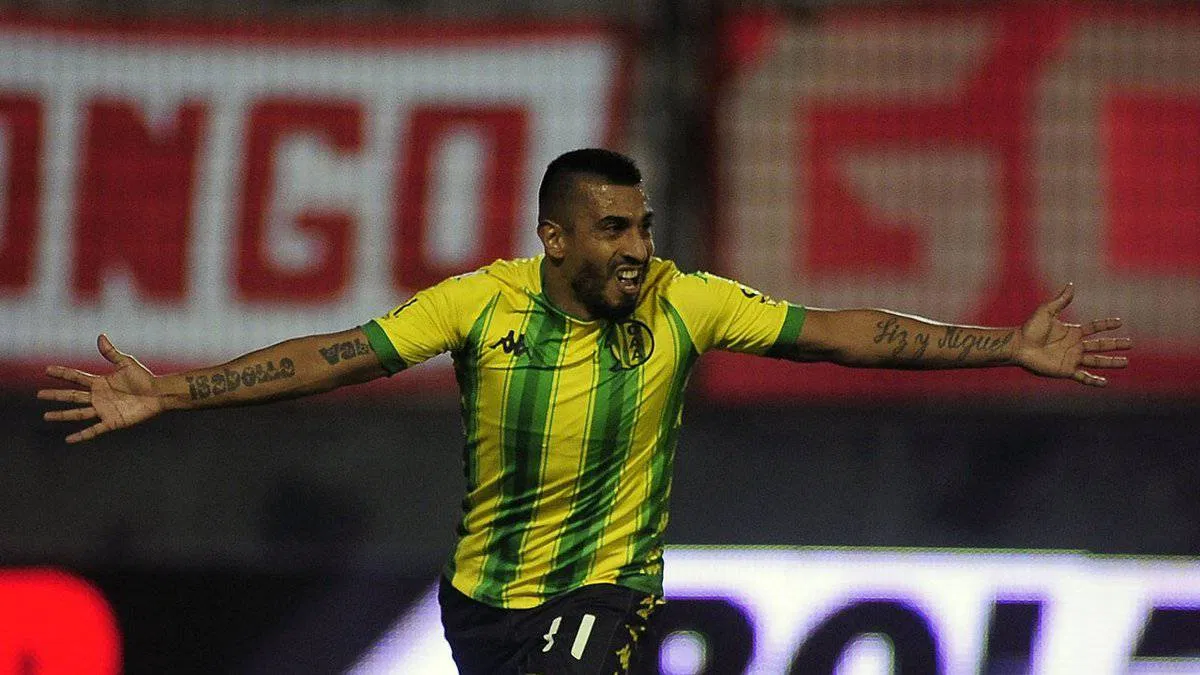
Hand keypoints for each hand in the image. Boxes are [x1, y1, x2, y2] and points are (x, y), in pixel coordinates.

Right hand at [38, 334, 164, 442]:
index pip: (76, 377)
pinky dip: (81, 435)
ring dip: (62, 415)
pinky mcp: (112, 422)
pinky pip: (93, 430)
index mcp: (100, 382)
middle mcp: (99, 397)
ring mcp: (104, 410)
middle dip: (56, 395)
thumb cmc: (145, 378)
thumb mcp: (126, 363)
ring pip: (77, 413)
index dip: (62, 373)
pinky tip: (68, 440)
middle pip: (72, 396)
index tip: (47, 370)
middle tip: (39, 394)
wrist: (158, 394)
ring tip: (46, 416)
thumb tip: (100, 336)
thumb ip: (111, 352)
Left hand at [1015, 283, 1131, 386]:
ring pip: (1096, 361)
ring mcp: (1072, 359)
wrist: (1019, 345)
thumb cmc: (1030, 328)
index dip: (1106, 325)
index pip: (1094, 328)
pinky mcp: (1066, 370)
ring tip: (1125, 363)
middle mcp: (1075, 346)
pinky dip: (1094, 380)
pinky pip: (1083, 377)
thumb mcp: (1047, 311)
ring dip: (1111, 362)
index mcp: (1072, 332)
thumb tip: (1071, 284)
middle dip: (1115, 344)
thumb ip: (1061, 300)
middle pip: (1100, 345)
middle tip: (1130, 344)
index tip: (1119, 322)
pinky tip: (1104, 383)